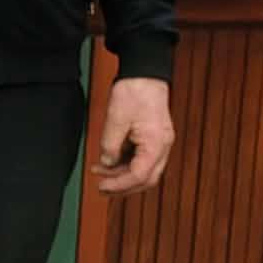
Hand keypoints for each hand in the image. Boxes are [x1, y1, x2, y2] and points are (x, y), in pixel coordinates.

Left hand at [94, 76, 175, 194]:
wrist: (145, 74)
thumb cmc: (135, 91)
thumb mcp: (115, 119)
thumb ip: (110, 145)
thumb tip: (107, 162)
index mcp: (156, 144)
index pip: (139, 175)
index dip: (120, 184)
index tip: (102, 186)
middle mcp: (162, 147)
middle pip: (146, 179)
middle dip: (123, 186)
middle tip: (101, 188)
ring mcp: (160, 143)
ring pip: (144, 170)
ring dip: (122, 175)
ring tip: (99, 171)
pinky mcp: (153, 139)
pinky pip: (141, 159)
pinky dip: (125, 163)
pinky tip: (109, 161)